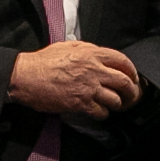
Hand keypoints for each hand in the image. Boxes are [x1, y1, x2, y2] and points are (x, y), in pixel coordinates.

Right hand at [8, 42, 140, 118]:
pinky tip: (98, 111)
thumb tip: (98, 53)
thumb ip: (86, 48)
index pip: (122, 61)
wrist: (26, 77)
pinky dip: (102, 113)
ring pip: (115, 99)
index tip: (133, 77)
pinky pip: (101, 112)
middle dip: (131, 91)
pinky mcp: (80, 104)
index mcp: (91, 54)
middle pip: (124, 82)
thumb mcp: (67, 46)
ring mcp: (88, 88)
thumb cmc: (43, 61)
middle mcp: (94, 70)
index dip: (131, 70)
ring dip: (116, 104)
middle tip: (130, 96)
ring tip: (112, 105)